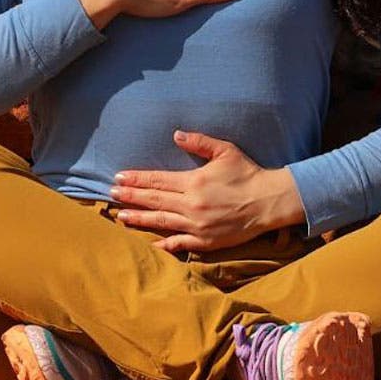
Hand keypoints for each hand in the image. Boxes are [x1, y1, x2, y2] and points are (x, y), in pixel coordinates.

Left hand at [111, 130, 306, 253]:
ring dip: (138, 219)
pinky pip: (179, 243)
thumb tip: (176, 135)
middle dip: (130, 197)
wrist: (268, 202)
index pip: (156, 181)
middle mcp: (191, 205)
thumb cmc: (247, 173)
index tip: (119, 178)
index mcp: (193, 182)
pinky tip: (149, 243)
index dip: (136, 180)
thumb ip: (199, 142)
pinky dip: (164, 244)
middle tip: (112, 195)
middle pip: (154, 201)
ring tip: (121, 217)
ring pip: (161, 222)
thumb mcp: (225, 151)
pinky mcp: (205, 242)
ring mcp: (197, 226)